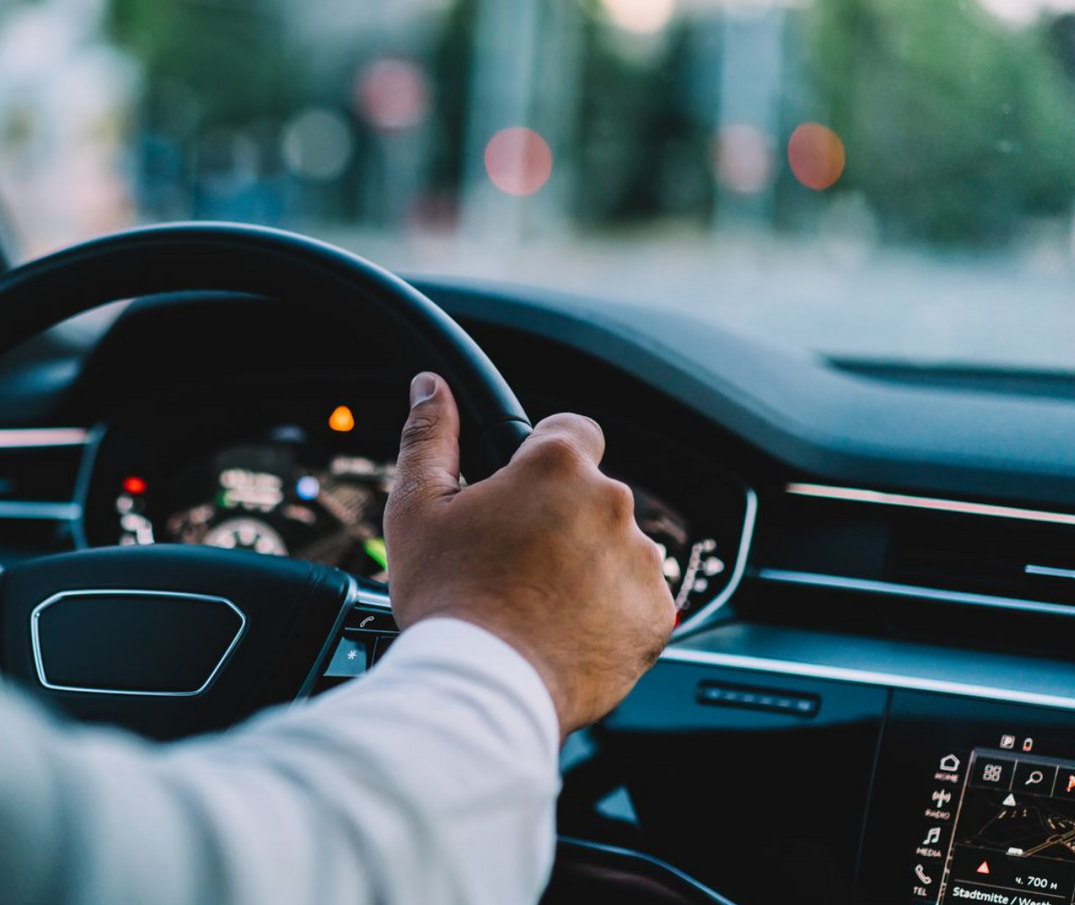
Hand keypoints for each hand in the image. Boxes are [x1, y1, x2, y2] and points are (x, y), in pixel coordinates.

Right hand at [383, 372, 676, 734]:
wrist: (485, 689)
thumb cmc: (448, 599)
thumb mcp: (418, 508)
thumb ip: (430, 436)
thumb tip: (430, 386)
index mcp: (558, 467)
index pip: (572, 430)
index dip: (544, 456)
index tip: (524, 489)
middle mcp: (612, 505)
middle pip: (592, 494)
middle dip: (561, 518)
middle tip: (514, 561)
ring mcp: (640, 562)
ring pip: (615, 547)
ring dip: (587, 563)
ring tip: (537, 603)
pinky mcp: (656, 616)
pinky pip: (636, 599)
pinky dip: (609, 610)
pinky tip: (564, 629)